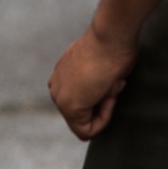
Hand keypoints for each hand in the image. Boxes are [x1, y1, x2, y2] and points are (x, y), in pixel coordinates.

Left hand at [48, 24, 136, 140]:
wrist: (110, 37)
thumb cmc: (112, 47)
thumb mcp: (98, 67)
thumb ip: (92, 82)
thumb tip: (103, 91)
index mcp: (61, 77)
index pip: (84, 103)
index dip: (103, 98)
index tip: (110, 80)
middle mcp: (56, 88)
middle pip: (84, 115)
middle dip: (102, 105)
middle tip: (111, 82)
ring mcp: (59, 97)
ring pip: (85, 124)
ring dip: (103, 110)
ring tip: (109, 84)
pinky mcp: (68, 106)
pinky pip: (87, 131)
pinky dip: (103, 119)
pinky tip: (107, 94)